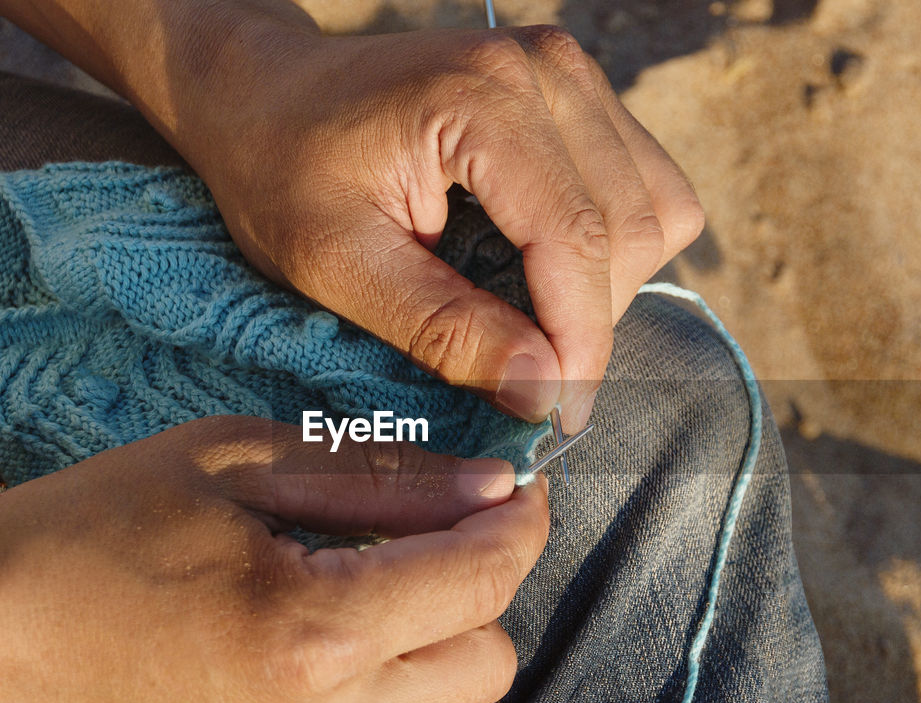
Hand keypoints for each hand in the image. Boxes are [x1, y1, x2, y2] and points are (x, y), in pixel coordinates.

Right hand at [0, 417, 547, 702]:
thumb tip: (491, 488)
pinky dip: (358, 687)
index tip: (517, 491)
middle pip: (484, 663)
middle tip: (432, 534)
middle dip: (478, 592)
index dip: (518, 526)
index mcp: (312, 634)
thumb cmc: (93, 528)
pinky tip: (289, 640)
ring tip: (347, 582)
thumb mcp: (239, 463)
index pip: (480, 582)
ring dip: (421, 640)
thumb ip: (382, 479)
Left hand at [163, 14, 704, 430]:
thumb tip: (542, 390)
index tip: (559, 416)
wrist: (264, 93)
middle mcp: (543, 69)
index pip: (578, 240)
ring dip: (608, 285)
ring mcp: (566, 70)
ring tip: (532, 320)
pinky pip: (644, 185)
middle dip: (590, 320)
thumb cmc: (280, 170)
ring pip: (657, 207)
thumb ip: (442, 327)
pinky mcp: (574, 90)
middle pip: (633, 226)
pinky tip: (543, 271)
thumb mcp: (335, 264)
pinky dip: (611, 247)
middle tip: (530, 378)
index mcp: (481, 98)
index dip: (581, 343)